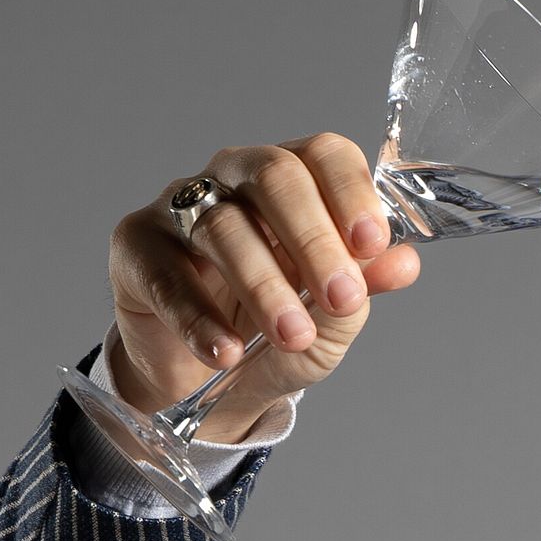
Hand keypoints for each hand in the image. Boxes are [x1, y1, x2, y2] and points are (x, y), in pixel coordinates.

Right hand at [104, 133, 424, 437]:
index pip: (325, 155)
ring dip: (264, 285)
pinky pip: (167, 275)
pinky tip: (225, 352)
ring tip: (292, 335)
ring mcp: (180, 207)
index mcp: (293, 180)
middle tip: (341, 298)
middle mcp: (235, 179)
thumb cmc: (272, 335)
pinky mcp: (136, 246)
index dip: (350, 193)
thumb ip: (365, 285)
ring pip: (222, 225)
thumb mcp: (330, 318)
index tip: (372, 244)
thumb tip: (404, 261)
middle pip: (274, 176)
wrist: (205, 386)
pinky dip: (199, 319)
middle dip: (314, 239)